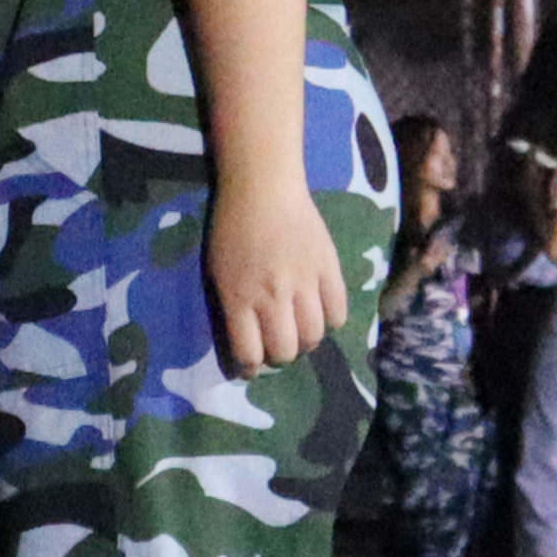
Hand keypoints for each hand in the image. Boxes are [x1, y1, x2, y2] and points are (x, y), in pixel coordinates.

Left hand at [205, 170, 350, 379]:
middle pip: (285, 351)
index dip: (250, 368)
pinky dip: (331, 321)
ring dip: (305, 341)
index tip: (251, 366)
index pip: (249, 354)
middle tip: (276, 346)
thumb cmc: (232, 229)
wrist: (263, 188)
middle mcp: (273, 296)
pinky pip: (338, 312)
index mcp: (239, 297)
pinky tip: (321, 313)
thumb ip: (232, 309)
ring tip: (299, 331)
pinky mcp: (329, 268)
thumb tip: (247, 345)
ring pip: (313, 336)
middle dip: (279, 357)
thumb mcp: (218, 273)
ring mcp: (304, 282)